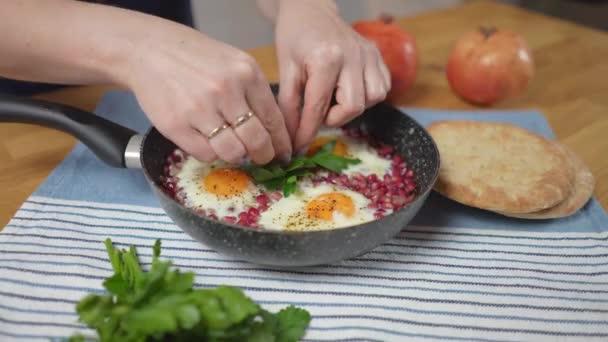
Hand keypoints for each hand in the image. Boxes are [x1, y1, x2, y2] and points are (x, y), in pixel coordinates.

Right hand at [124, 20, 291, 164]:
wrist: (149, 50)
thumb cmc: (196, 58)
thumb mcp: (234, 63)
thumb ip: (254, 93)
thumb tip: (274, 132)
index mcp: (246, 74)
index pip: (273, 119)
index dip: (281, 142)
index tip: (283, 153)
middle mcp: (226, 91)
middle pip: (257, 141)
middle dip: (264, 156)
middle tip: (262, 158)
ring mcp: (200, 109)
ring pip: (232, 152)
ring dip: (237, 157)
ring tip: (234, 150)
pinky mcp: (176, 125)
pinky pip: (205, 154)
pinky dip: (211, 154)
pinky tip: (209, 143)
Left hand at [273, 0, 389, 150]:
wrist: (311, 10)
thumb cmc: (294, 38)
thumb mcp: (286, 70)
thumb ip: (289, 106)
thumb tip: (290, 139)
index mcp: (326, 59)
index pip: (318, 107)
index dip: (307, 132)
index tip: (298, 147)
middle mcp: (353, 56)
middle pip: (353, 107)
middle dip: (333, 118)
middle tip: (318, 111)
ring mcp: (369, 55)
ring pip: (372, 99)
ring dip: (352, 106)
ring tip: (333, 98)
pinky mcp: (378, 56)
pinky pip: (382, 88)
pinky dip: (367, 96)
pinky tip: (348, 89)